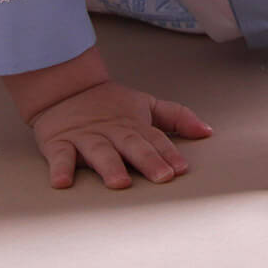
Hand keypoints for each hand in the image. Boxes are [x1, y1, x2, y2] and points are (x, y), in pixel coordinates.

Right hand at [28, 80, 211, 189]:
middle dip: (148, 160)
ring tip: (120, 182)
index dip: (168, 153)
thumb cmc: (109, 103)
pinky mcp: (60, 143)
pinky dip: (60, 168)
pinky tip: (63, 182)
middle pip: (132, 146)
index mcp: (133, 125)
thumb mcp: (146, 105)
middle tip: (161, 176)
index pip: (154, 139)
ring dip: (110, 166)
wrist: (65, 87)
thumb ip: (176, 117)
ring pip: (100, 152)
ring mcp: (86, 137)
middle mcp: (112, 132)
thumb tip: (207, 131)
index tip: (180, 169)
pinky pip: (60, 157)